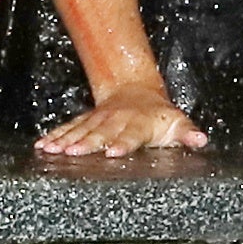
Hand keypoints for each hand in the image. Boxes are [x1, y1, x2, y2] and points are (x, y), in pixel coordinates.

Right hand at [38, 80, 208, 160]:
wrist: (136, 90)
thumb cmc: (158, 116)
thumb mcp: (177, 123)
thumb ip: (187, 133)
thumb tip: (201, 140)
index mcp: (139, 124)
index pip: (131, 135)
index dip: (122, 143)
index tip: (113, 153)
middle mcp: (116, 121)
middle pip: (100, 133)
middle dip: (86, 143)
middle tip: (72, 153)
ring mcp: (98, 120)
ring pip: (80, 129)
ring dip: (65, 140)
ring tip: (51, 150)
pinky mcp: (85, 120)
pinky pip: (68, 128)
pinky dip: (54, 135)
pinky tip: (41, 145)